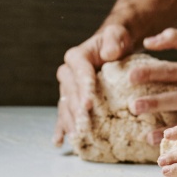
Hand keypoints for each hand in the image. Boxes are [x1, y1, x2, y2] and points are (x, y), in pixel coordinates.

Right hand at [53, 24, 132, 146]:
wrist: (113, 49)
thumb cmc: (116, 42)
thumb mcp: (117, 35)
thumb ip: (113, 40)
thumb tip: (109, 53)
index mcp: (77, 57)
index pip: (80, 74)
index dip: (84, 89)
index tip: (89, 104)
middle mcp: (68, 73)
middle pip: (71, 93)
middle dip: (77, 110)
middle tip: (84, 125)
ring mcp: (68, 88)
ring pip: (66, 106)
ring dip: (69, 122)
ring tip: (75, 137)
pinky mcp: (72, 100)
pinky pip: (64, 114)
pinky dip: (61, 128)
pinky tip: (58, 142)